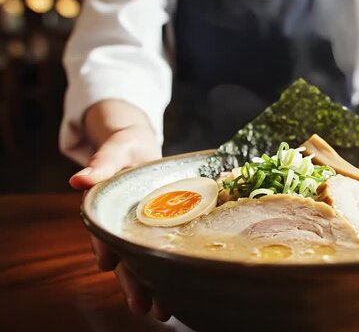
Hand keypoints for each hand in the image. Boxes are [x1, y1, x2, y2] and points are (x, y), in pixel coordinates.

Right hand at [69, 101, 168, 319]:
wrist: (141, 148)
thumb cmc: (125, 147)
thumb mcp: (115, 150)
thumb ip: (101, 164)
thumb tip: (79, 180)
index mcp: (107, 207)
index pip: (104, 231)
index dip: (106, 247)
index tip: (108, 264)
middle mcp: (122, 223)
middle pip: (125, 255)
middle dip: (132, 281)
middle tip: (142, 306)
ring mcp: (141, 228)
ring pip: (143, 260)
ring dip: (150, 285)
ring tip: (162, 311)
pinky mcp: (162, 228)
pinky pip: (164, 250)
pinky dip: (169, 270)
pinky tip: (180, 288)